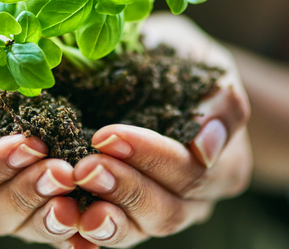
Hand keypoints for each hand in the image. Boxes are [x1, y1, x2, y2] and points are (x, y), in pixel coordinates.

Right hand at [0, 34, 96, 247]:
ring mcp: (0, 210)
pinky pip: (51, 233)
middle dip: (27, 192)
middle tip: (62, 171)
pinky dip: (72, 232)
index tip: (30, 144)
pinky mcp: (33, 214)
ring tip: (79, 190)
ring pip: (20, 228)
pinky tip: (93, 228)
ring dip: (50, 213)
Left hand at [71, 13, 252, 246]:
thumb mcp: (206, 61)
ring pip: (136, 231)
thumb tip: (205, 148)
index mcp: (224, 166)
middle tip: (85, 165)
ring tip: (71, 189)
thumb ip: (220, 99)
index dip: (151, 158)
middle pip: (165, 211)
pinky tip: (64, 218)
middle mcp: (195, 200)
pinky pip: (107, 234)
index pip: (191, 173)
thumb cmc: (181, 58)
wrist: (156, 67)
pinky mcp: (124, 216)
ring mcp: (159, 212)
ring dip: (103, 215)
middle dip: (123, 188)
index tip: (108, 134)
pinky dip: (85, 233)